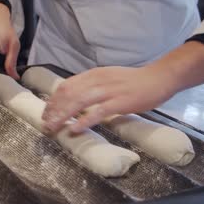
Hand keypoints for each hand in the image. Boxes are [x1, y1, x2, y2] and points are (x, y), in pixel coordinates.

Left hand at [42, 66, 177, 133]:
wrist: (158, 78)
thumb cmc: (133, 81)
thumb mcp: (108, 78)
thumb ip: (92, 86)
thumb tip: (76, 99)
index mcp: (93, 75)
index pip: (66, 85)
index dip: (54, 99)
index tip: (47, 112)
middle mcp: (97, 80)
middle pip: (69, 94)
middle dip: (54, 110)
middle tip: (46, 123)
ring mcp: (108, 91)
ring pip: (79, 102)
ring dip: (64, 116)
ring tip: (54, 127)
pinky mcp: (120, 102)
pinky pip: (98, 112)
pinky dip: (85, 121)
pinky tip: (75, 129)